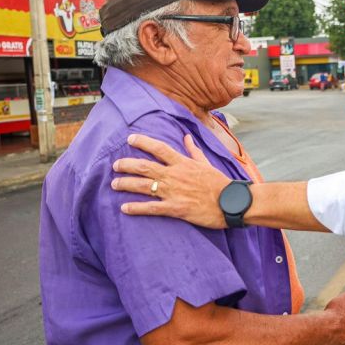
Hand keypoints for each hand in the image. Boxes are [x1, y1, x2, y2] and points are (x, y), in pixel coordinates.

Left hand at [112, 133, 229, 227]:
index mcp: (182, 162)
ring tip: (114, 184)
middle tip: (115, 165)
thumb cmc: (220, 183)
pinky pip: (151, 208)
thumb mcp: (206, 163)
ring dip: (126, 184)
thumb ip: (194, 150)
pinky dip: (136, 208)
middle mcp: (174, 175)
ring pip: (143, 186)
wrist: (231, 202)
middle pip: (144, 166)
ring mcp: (173, 192)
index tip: (130, 139)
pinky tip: (124, 208)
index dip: (142, 142)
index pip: (159, 148)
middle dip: (126, 165)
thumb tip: (187, 137)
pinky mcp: (175, 208)